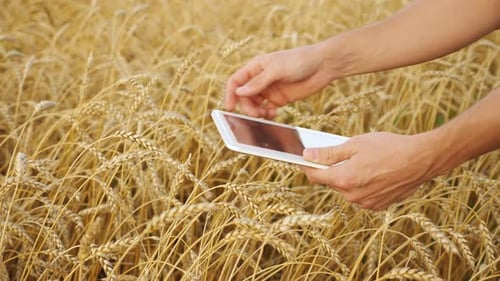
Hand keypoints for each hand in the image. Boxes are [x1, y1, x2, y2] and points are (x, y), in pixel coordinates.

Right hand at [225, 44, 332, 118]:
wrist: (323, 66)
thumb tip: (239, 92)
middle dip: (247, 106)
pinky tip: (273, 114)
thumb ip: (258, 82)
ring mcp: (269, 90)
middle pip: (244, 96)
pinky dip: (267, 114)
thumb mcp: (276, 70)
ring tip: (265, 114)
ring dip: (256, 112)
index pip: (236, 81)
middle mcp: (260, 79)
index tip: (230, 107)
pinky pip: (267, 110)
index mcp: (256, 67)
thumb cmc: (299, 61)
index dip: (231, 94)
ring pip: (254, 105)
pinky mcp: (280, 99)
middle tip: (255, 114)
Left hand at [301, 132, 444, 210]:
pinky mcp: (377, 206)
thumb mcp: (355, 144)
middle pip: (331, 182)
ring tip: (366, 162)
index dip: (307, 165)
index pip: (314, 175)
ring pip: (347, 189)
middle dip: (333, 169)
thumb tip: (307, 155)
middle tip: (346, 153)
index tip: (305, 157)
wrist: (421, 160)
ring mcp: (365, 203)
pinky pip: (361, 195)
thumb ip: (329, 153)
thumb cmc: (389, 147)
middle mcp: (352, 196)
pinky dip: (363, 185)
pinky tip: (375, 172)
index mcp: (344, 179)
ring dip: (349, 177)